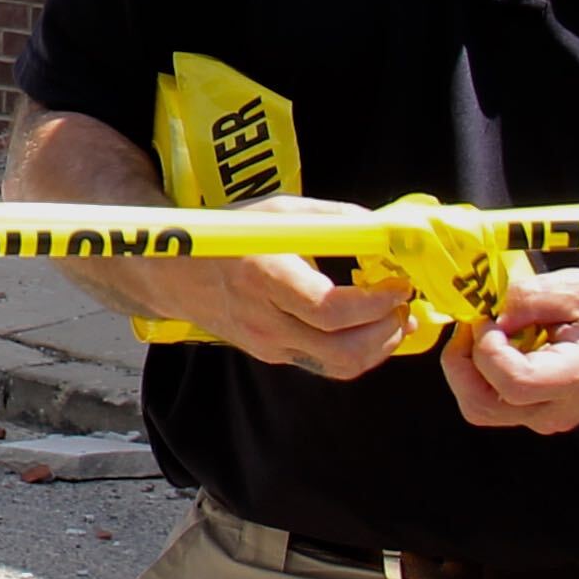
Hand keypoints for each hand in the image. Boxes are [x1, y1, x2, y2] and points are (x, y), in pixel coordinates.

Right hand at [126, 241, 417, 378]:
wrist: (175, 273)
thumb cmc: (229, 236)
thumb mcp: (277, 212)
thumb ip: (333, 220)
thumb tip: (384, 230)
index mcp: (267, 278)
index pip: (330, 310)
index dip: (374, 304)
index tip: (398, 286)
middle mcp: (266, 320)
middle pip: (342, 349)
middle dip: (387, 332)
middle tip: (404, 304)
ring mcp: (268, 344)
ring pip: (339, 366)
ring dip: (379, 348)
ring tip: (395, 320)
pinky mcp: (271, 355)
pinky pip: (325, 364)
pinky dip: (357, 350)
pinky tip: (369, 327)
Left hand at [438, 266, 578, 433]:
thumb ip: (531, 296)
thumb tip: (490, 311)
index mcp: (574, 380)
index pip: (513, 382)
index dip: (487, 349)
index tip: (491, 319)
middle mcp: (554, 410)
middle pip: (481, 405)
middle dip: (460, 361)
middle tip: (474, 324)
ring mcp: (541, 418)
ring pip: (478, 407)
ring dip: (466, 367)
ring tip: (484, 332)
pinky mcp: (531, 413)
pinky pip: (489, 400)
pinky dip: (479, 372)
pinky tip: (497, 344)